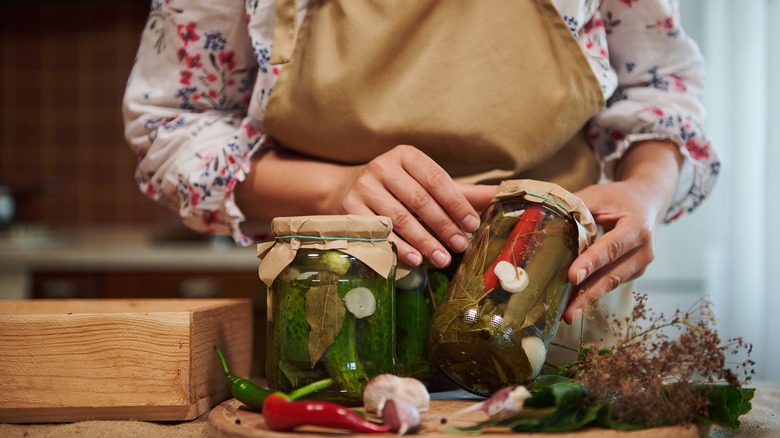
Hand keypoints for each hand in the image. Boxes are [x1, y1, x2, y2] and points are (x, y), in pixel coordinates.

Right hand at [329, 145, 495, 267]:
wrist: (342, 190)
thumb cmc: (395, 188)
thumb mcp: (423, 183)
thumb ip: (460, 191)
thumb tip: (499, 195)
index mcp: (406, 155)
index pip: (436, 179)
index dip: (456, 203)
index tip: (472, 225)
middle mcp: (382, 166)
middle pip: (419, 200)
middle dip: (443, 226)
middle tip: (460, 246)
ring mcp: (363, 187)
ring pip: (400, 218)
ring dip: (424, 241)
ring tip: (443, 259)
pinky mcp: (349, 209)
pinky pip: (379, 232)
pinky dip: (399, 248)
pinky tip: (416, 260)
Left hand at [562, 140, 682, 323]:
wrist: (646, 202)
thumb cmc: (618, 198)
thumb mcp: (598, 196)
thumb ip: (575, 208)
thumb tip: (540, 217)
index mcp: (637, 227)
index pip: (611, 247)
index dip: (591, 262)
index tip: (573, 276)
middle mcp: (644, 250)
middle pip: (612, 274)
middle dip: (588, 293)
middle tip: (568, 310)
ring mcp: (641, 265)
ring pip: (611, 283)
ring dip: (588, 298)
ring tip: (568, 313)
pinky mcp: (633, 273)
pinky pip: (610, 283)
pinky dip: (592, 291)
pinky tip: (574, 302)